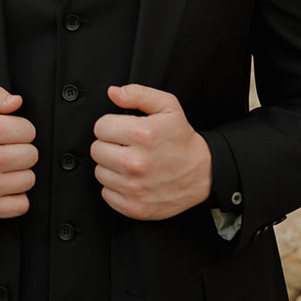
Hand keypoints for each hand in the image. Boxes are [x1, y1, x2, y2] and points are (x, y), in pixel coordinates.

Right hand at [0, 87, 36, 218]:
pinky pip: (22, 205)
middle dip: (20, 151)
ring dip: (19, 174)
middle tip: (4, 152)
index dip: (19, 131)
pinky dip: (16, 198)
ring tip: (2, 169)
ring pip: (29, 179)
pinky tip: (3, 187)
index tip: (7, 135)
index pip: (29, 131)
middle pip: (31, 155)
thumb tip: (15, 101)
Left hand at [91, 84, 211, 220]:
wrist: (204, 173)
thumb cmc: (183, 140)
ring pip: (100, 172)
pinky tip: (132, 179)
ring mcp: (134, 187)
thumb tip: (114, 93)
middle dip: (110, 145)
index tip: (124, 131)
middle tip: (128, 146)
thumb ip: (138, 94)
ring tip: (132, 162)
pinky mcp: (134, 207)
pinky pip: (107, 193)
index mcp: (142, 134)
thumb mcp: (168, 106)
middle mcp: (135, 162)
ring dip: (112, 167)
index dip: (111, 126)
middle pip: (96, 150)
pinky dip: (116, 187)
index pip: (100, 127)